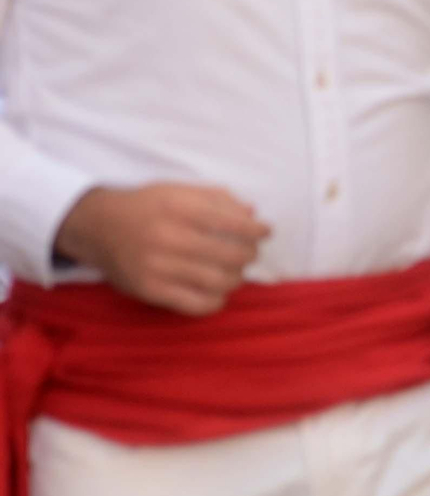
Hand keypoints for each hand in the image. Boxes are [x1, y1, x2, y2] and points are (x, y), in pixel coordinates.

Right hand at [54, 184, 269, 315]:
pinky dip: (216, 301)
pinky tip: (217, 292)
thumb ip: (218, 199)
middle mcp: (168, 236)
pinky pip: (197, 304)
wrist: (97, 226)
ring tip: (234, 272)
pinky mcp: (150, 290)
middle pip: (231, 255)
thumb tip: (252, 215)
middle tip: (249, 253)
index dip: (257, 231)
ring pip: (219, 282)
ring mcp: (158, 266)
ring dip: (236, 278)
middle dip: (250, 255)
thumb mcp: (179, 191)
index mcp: (179, 208)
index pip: (233, 224)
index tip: (265, 232)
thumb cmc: (147, 207)